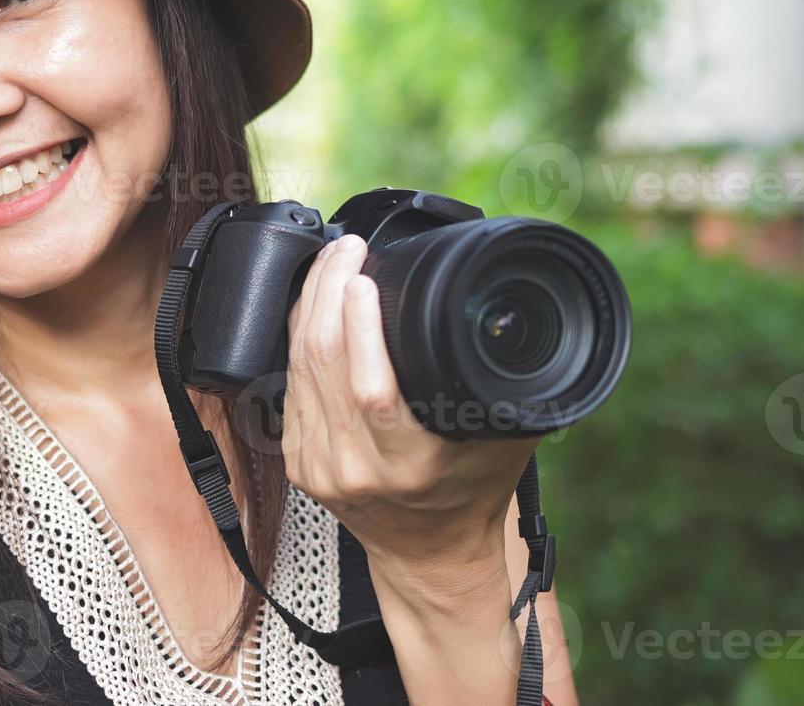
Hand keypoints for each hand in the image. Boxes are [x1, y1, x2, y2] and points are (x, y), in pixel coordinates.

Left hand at [282, 233, 543, 563]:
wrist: (431, 554)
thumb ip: (504, 382)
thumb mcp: (507, 438)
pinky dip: (300, 335)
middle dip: (330, 291)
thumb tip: (513, 312)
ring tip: (332, 262)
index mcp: (411, 464)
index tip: (365, 276)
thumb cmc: (474, 492)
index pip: (372, 390)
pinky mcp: (297, 459)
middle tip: (346, 248)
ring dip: (311, 304)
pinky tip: (314, 305)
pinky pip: (290, 382)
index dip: (361, 328)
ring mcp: (319, 465)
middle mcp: (356, 468)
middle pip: (324, 362)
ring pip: (299, 365)